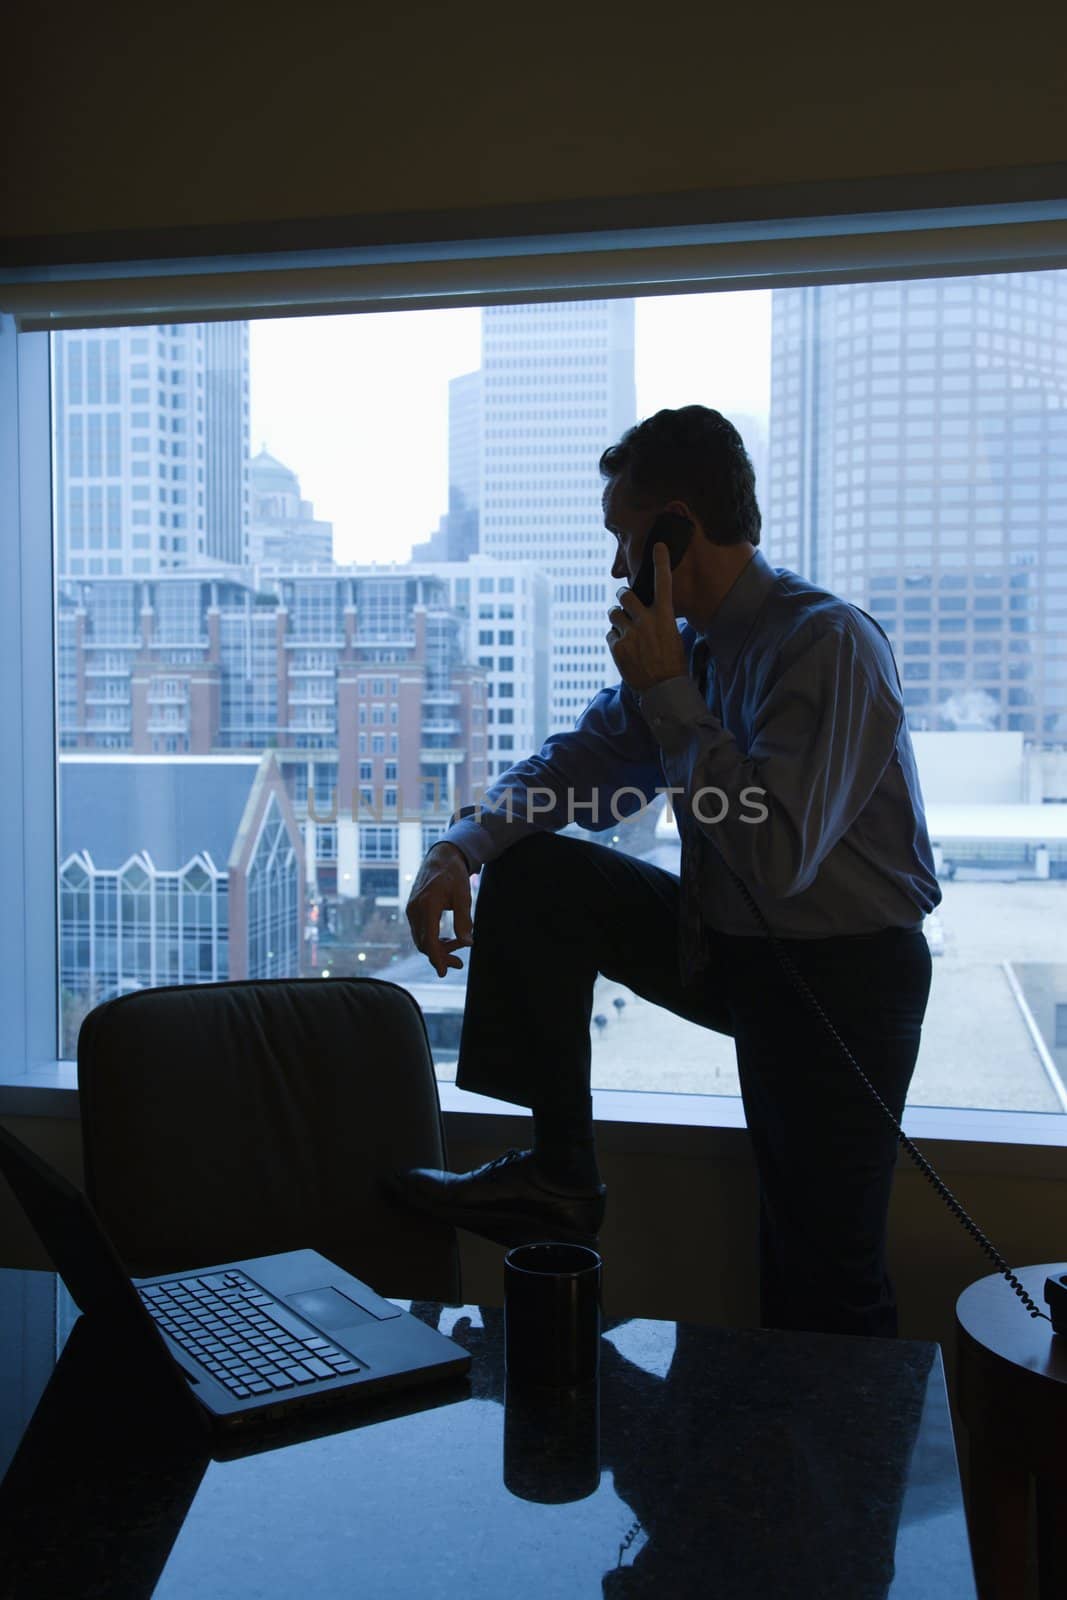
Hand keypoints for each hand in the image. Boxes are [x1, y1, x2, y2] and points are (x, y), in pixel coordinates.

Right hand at [405, 842, 473, 977]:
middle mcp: (415, 909)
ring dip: (438, 948)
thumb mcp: (463, 896)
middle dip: (441, 956)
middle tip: (460, 964)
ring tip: (459, 949)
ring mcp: (411, 910)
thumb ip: (464, 920)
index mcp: (427, 905)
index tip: (444, 973)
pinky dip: (433, 939)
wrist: (441, 857)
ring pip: (421, 939)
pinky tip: (449, 941)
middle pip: (424, 943)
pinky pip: (421, 931)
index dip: (437, 958)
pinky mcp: (413, 910)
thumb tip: (469, 943)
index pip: (429, 939)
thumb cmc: (454, 874)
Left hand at [606, 542, 686, 691]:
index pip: (663, 583)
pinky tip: (626, 651)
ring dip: (617, 619)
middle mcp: (646, 621)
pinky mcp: (617, 647)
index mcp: (665, 616)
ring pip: (613, 614)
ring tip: (626, 632)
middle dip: (622, 597)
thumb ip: (660, 621)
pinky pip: (610, 635)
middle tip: (625, 604)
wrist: (665, 689)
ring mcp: (630, 633)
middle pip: (624, 595)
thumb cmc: (672, 663)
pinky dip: (615, 640)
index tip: (658, 546)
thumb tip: (650, 612)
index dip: (660, 562)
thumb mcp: (673, 637)